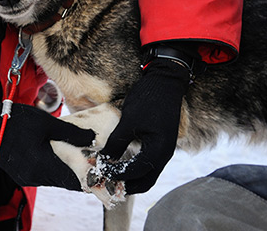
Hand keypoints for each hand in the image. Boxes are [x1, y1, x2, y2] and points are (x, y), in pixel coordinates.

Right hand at [0, 94, 95, 189]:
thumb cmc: (16, 122)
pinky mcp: (22, 174)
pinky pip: (44, 175)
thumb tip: (92, 137)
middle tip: (92, 160)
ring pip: (55, 178)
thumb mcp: (47, 123)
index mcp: (43, 166)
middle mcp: (35, 176)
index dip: (89, 178)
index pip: (73, 181)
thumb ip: (71, 133)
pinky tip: (59, 154)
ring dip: (66, 169)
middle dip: (80, 173)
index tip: (101, 171)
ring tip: (78, 156)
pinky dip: (54, 168)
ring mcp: (27, 177)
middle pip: (65, 181)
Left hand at [99, 57, 191, 193]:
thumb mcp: (129, 121)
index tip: (101, 172)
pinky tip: (121, 161)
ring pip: (148, 173)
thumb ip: (117, 142)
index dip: (118, 175)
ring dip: (131, 177)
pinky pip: (148, 162)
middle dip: (127, 184)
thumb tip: (103, 159)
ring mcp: (164, 149)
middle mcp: (165, 154)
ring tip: (111, 173)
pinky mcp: (160, 143)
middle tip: (107, 182)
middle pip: (146, 180)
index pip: (137, 173)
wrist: (165, 81)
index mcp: (160, 150)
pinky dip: (135, 167)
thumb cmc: (148, 99)